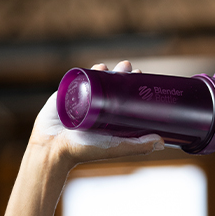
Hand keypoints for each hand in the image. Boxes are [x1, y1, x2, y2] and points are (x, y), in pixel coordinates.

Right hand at [29, 61, 163, 166]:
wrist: (52, 146)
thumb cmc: (84, 150)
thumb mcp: (115, 147)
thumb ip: (138, 146)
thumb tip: (162, 141)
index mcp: (110, 119)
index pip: (126, 99)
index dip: (135, 89)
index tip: (143, 79)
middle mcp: (98, 109)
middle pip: (114, 87)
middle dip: (124, 76)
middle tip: (131, 69)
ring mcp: (83, 100)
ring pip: (99, 80)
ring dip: (109, 70)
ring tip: (119, 66)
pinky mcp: (69, 93)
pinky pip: (81, 78)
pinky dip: (91, 70)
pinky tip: (100, 66)